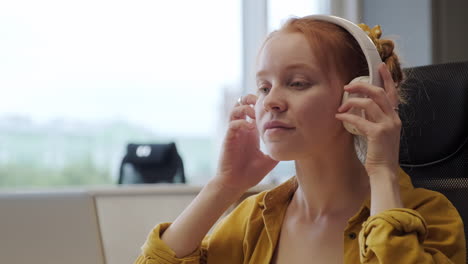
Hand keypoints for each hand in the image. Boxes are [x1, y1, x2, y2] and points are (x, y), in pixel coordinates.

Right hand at [213, 94, 278, 192]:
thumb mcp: (269, 160)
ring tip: (254, 114)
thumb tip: (293, 147)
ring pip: (235, 109)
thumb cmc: (250, 174)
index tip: (273, 106)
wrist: (235, 184)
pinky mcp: (229, 139)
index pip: (253, 109)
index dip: (261, 103)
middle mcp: (242, 129)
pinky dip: (242, 122)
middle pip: (242, 103)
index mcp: (252, 132)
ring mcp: (235, 133)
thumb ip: (277, 150)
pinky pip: (233, 124)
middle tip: (261, 103)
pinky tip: (250, 128)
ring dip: (245, 108)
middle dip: (251, 99)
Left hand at [335, 63, 400, 177]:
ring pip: (369, 103)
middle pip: (379, 93)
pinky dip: (347, 116)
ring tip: (341, 106)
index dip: (386, 79)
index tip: (380, 66)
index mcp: (395, 118)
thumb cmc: (379, 154)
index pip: (393, 93)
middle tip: (347, 85)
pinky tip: (339, 117)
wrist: (384, 172)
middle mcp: (394, 119)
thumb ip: (373, 120)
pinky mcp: (378, 133)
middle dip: (362, 85)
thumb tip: (358, 108)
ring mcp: (387, 126)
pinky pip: (359, 119)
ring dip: (352, 102)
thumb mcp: (379, 133)